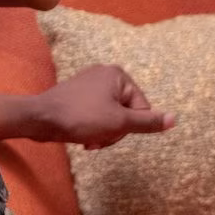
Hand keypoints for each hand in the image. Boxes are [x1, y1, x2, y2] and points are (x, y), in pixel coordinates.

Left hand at [30, 64, 173, 148]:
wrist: (40, 119)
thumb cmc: (81, 118)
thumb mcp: (119, 123)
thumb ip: (147, 122)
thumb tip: (174, 119)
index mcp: (119, 75)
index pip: (141, 108)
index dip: (129, 127)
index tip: (111, 134)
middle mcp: (105, 73)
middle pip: (126, 111)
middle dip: (115, 131)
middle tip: (98, 140)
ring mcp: (89, 82)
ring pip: (111, 115)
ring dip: (104, 133)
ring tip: (89, 140)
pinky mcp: (77, 94)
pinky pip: (96, 112)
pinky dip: (92, 127)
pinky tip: (82, 136)